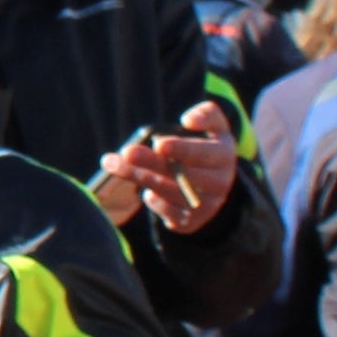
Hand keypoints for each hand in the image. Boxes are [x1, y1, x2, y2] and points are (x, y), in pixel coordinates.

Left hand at [93, 106, 238, 236]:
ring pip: (168, 192)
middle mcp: (218, 184)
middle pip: (182, 175)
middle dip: (152, 163)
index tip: (159, 144)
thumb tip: (188, 120)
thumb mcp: (217, 127)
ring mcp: (205, 205)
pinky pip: (168, 214)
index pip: (203, 154)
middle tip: (127, 152)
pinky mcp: (190, 222)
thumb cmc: (208, 148)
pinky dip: (155, 202)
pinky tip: (146, 192)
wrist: (216, 186)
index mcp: (223, 157)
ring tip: (113, 163)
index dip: (182, 150)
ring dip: (139, 177)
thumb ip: (207, 114)